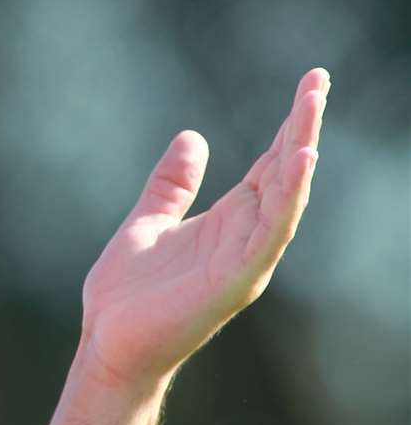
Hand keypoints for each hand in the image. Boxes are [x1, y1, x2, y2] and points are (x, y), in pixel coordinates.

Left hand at [80, 68, 329, 390]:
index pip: (269, 165)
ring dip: (299, 154)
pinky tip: (297, 163)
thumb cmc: (127, 295)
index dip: (289, 125)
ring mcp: (244, 261)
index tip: (310, 84)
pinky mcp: (234, 282)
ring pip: (284, 199)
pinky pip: (268, 234)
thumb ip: (172, 185)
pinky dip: (286, 199)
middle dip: (302, 127)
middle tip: (319, 79)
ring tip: (312, 109)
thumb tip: (192, 137)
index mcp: (228, 222)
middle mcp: (246, 238)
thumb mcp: (147, 221)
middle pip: (284, 174)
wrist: (105, 345)